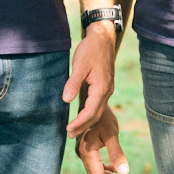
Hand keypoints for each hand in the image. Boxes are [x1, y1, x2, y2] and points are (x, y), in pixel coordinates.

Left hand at [64, 22, 116, 136]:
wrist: (102, 38)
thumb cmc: (90, 50)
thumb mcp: (79, 65)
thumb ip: (73, 83)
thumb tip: (66, 100)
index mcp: (102, 88)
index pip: (91, 112)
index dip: (79, 122)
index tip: (68, 129)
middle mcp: (106, 91)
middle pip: (96, 115)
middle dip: (83, 126)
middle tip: (70, 135)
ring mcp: (106, 89)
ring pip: (98, 111)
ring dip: (86, 121)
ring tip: (74, 130)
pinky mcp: (104, 86)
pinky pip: (98, 104)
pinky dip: (89, 113)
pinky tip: (81, 116)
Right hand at [75, 108, 128, 173]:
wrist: (93, 102)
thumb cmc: (102, 117)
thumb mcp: (112, 134)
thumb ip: (117, 153)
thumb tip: (125, 171)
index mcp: (87, 152)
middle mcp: (82, 154)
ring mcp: (84, 151)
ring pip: (97, 170)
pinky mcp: (88, 147)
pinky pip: (97, 163)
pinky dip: (107, 168)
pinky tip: (117, 171)